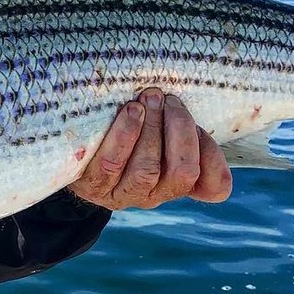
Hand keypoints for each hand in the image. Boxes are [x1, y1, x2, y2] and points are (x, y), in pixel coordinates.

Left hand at [67, 88, 229, 210]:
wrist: (77, 149)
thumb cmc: (130, 132)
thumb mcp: (161, 128)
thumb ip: (181, 125)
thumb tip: (190, 109)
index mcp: (179, 181)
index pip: (215, 186)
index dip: (216, 161)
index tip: (201, 127)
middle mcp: (156, 194)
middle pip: (183, 172)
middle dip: (179, 130)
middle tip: (168, 99)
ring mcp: (124, 194)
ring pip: (147, 170)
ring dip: (152, 130)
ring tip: (148, 98)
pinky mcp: (94, 186)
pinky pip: (111, 164)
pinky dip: (124, 135)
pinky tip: (130, 112)